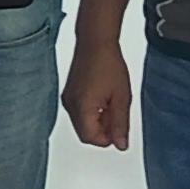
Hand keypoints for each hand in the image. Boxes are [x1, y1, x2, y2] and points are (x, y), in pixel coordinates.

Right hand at [63, 36, 134, 152]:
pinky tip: (104, 98)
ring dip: (98, 121)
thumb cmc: (108, 65)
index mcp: (82, 108)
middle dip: (103, 130)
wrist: (95, 43)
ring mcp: (68, 99)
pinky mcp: (69, 93)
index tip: (120, 129)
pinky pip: (79, 112)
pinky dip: (92, 112)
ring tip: (112, 102)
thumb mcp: (121, 98)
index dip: (107, 138)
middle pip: (85, 133)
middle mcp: (70, 105)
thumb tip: (121, 145)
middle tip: (118, 114)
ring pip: (83, 123)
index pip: (91, 138)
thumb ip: (121, 124)